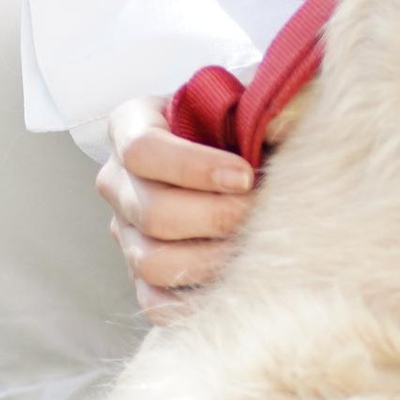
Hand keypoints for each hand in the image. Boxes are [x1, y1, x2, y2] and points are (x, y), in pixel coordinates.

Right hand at [98, 109, 255, 320]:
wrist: (239, 152)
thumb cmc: (241, 119)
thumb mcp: (247, 96)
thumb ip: (262, 104)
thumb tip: (282, 125)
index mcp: (130, 126)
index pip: (143, 151)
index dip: (194, 167)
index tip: (246, 175)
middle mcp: (117, 180)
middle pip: (152, 211)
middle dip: (216, 217)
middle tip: (261, 212)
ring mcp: (124, 230)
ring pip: (151, 260)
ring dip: (211, 259)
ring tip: (254, 246)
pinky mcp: (140, 272)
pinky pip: (153, 302)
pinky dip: (191, 302)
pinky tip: (232, 285)